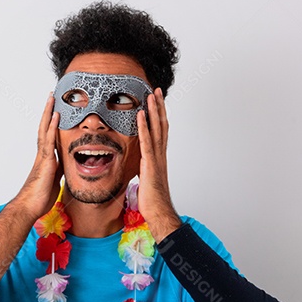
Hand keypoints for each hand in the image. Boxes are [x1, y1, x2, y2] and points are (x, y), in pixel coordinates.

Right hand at [11, 94, 63, 220]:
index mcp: (47, 158)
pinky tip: (56, 116)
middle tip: (52, 96)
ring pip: (45, 129)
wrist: (30, 207)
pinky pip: (49, 140)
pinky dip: (52, 127)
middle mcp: (43, 154)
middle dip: (49, 112)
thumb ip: (60, 171)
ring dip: (49, 113)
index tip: (57, 110)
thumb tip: (66, 167)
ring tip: (52, 98)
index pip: (50, 136)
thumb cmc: (40, 198)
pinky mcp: (45, 161)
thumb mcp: (56, 181)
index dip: (53, 123)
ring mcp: (43, 156)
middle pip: (45, 127)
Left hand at [136, 88, 181, 241]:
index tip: (156, 101)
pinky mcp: (150, 163)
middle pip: (162, 125)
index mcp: (159, 156)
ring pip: (157, 129)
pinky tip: (141, 115)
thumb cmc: (152, 199)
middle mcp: (160, 154)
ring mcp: (156, 158)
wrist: (158, 211)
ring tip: (150, 95)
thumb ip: (144, 168)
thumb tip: (139, 165)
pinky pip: (146, 141)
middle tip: (156, 90)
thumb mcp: (146, 178)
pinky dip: (144, 127)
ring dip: (153, 111)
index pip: (161, 130)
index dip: (160, 115)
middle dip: (159, 107)